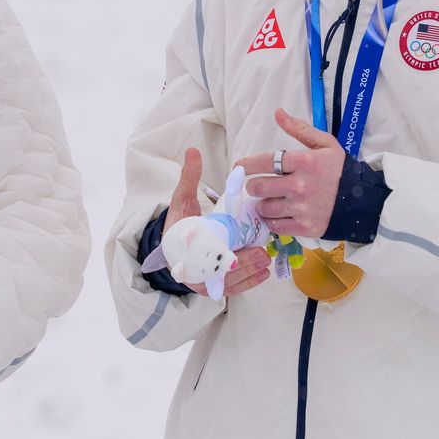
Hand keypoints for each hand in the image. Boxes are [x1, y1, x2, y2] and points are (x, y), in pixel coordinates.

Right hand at [162, 147, 272, 296]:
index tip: (235, 252)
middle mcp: (192, 270)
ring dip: (249, 273)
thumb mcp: (182, 200)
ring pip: (230, 282)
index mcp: (183, 250)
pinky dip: (249, 281)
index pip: (203, 255)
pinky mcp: (214, 287)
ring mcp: (203, 282)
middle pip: (219, 271)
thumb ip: (189, 178)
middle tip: (261, 254)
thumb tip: (193, 151)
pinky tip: (263, 272)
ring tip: (265, 260)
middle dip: (242, 264)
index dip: (220, 256)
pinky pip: (233, 288)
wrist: (173, 247)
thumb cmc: (179, 224)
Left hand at [237, 109, 345, 239]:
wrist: (361, 200)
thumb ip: (300, 129)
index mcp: (304, 162)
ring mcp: (301, 208)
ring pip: (264, 207)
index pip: (265, 162)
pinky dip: (273, 220)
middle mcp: (300, 185)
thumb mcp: (325, 144)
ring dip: (263, 203)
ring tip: (271, 200)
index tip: (239, 167)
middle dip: (254, 185)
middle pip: (258, 187)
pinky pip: (274, 225)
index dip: (246, 165)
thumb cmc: (339, 170)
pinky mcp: (303, 227)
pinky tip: (279, 213)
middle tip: (258, 185)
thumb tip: (278, 113)